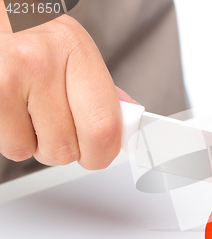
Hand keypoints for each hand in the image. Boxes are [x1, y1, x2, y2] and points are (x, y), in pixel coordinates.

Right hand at [0, 8, 133, 169]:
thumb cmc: (31, 39)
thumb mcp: (74, 53)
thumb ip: (101, 92)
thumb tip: (129, 126)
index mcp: (76, 49)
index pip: (104, 126)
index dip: (103, 152)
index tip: (100, 154)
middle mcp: (42, 61)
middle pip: (70, 148)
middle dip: (67, 151)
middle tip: (60, 130)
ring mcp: (8, 77)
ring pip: (38, 152)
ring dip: (37, 144)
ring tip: (31, 111)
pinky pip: (13, 148)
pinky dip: (14, 140)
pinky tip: (14, 112)